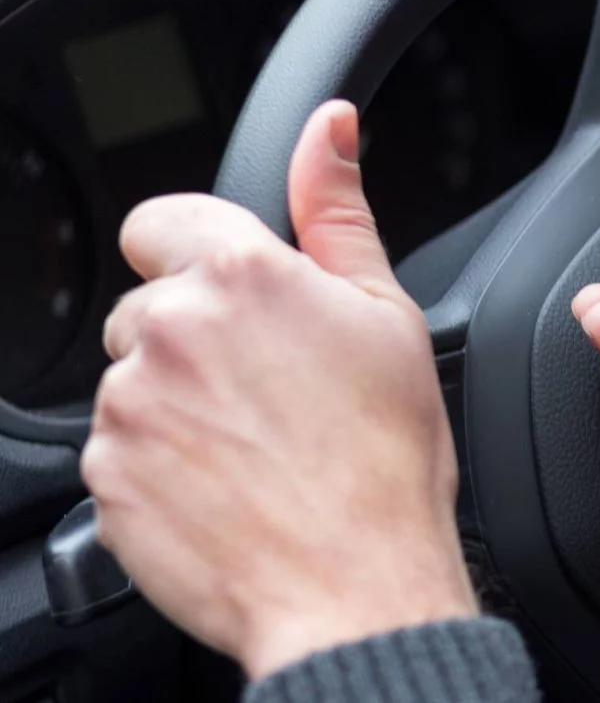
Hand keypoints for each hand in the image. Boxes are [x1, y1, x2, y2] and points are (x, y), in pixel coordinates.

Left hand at [82, 101, 476, 678]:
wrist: (355, 582)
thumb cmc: (386, 457)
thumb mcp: (387, 314)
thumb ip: (338, 210)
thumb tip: (329, 125)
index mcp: (240, 272)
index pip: (163, 220)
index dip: (204, 258)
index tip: (242, 303)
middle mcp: (169, 325)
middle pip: (151, 304)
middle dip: (196, 335)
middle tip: (271, 389)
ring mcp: (127, 403)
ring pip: (135, 378)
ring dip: (179, 400)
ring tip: (255, 446)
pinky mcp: (104, 472)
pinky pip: (118, 447)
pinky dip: (159, 461)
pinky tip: (225, 484)